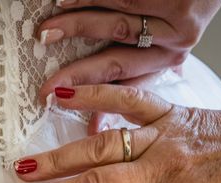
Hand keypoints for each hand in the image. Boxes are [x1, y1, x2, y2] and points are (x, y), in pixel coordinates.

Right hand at [37, 0, 220, 133]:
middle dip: (77, 77)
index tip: (87, 131)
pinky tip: (62, 0)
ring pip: (115, 25)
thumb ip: (142, 60)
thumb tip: (106, 108)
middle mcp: (172, 41)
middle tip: (49, 89)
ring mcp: (171, 14)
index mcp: (169, 57)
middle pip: (116, 63)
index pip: (131, 90)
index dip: (105, 110)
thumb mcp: (174, 35)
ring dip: (76, 28)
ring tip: (46, 32)